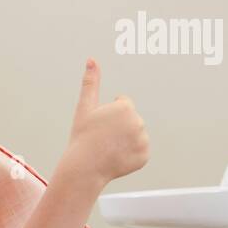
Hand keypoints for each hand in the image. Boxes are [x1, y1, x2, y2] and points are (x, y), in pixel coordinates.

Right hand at [61, 58, 149, 185]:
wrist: (84, 168)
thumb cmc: (82, 136)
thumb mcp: (85, 107)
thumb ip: (91, 82)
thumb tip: (91, 59)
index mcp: (126, 107)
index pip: (123, 104)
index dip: (109, 114)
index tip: (100, 125)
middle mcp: (138, 122)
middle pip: (131, 120)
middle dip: (119, 126)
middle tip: (104, 138)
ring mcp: (143, 140)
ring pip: (136, 135)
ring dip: (126, 140)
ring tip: (110, 148)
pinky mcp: (145, 156)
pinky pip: (140, 151)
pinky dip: (130, 154)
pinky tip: (117, 157)